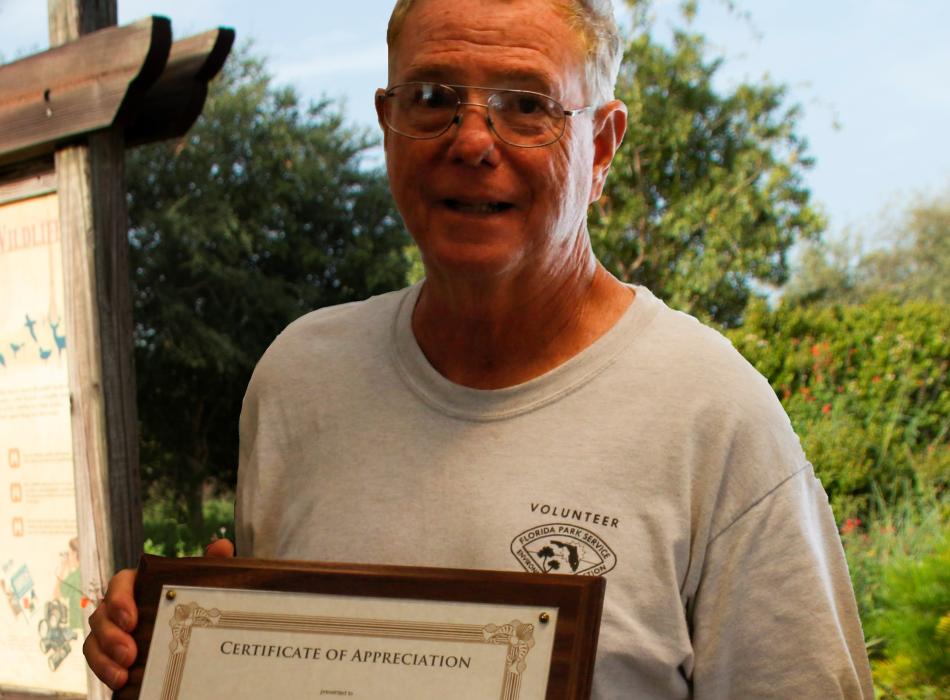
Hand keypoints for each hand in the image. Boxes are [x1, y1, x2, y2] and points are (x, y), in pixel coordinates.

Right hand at [83, 538, 235, 688]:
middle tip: (129, 653)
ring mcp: (112, 631)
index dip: (120, 599)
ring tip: (122, 672)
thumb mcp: (199, 584)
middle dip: (111, 635)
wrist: (190, 633)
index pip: (120, 583)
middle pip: (102, 614)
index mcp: (139, 584)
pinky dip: (104, 671)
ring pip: (94, 640)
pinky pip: (98, 661)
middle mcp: (119, 606)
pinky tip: (119, 681)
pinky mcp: (111, 654)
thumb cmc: (190, 600)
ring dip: (104, 658)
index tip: (130, 620)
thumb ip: (210, 564)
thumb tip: (222, 546)